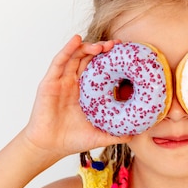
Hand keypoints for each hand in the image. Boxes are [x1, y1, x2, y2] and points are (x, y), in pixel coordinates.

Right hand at [22, 35, 129, 158]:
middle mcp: (75, 83)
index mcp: (87, 92)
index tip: (125, 54)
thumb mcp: (100, 135)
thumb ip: (118, 134)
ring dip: (88, 47)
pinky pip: (59, 61)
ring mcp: (62, 81)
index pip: (100, 70)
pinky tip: (77, 40)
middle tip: (116, 46)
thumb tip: (137, 133)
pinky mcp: (50, 82)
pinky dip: (68, 49)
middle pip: (89, 59)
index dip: (111, 61)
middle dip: (102, 50)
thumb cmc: (72, 140)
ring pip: (76, 56)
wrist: (49, 147)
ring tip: (101, 45)